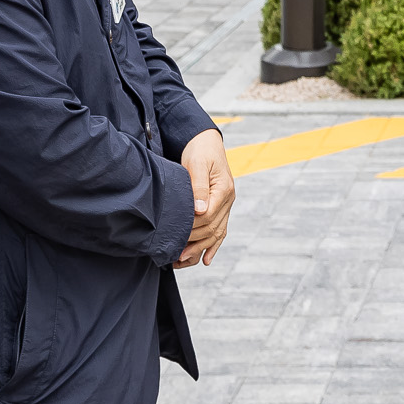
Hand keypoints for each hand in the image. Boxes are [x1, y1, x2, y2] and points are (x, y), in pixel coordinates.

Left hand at [175, 128, 234, 267]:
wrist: (206, 143)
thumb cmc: (200, 151)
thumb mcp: (197, 164)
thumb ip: (198, 187)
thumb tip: (200, 210)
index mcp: (224, 190)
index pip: (210, 216)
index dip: (193, 227)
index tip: (176, 235)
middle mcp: (228, 200)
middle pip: (213, 228)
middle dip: (194, 242)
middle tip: (175, 253)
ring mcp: (225, 205)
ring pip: (216, 233)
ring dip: (201, 249)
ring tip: (183, 260)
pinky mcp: (219, 208)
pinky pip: (220, 231)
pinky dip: (213, 246)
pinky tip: (205, 260)